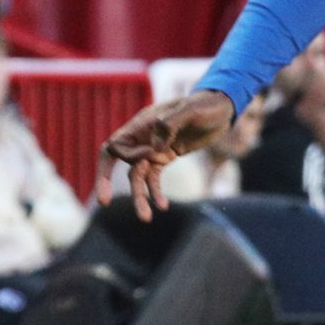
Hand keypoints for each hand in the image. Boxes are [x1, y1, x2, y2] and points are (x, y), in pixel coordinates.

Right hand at [99, 89, 236, 219]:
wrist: (221, 110)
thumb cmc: (204, 106)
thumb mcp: (190, 110)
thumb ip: (171, 124)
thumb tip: (155, 147)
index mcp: (141, 125)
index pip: (115, 145)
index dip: (125, 156)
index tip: (149, 158)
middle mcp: (142, 139)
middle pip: (119, 163)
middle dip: (107, 181)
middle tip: (104, 202)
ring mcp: (153, 150)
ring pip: (137, 176)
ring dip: (139, 197)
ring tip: (146, 218)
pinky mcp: (165, 158)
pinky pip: (154, 179)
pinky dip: (156, 193)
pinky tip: (163, 207)